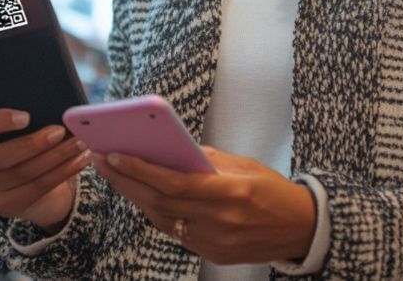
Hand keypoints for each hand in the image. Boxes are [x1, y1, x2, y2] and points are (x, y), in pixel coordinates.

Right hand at [0, 110, 91, 232]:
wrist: (40, 181)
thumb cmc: (36, 143)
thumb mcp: (32, 127)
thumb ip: (37, 115)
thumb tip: (59, 104)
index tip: (26, 117)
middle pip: (1, 155)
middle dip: (34, 143)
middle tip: (60, 131)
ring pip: (24, 172)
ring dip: (57, 156)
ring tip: (80, 143)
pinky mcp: (8, 204)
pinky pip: (39, 187)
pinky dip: (64, 171)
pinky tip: (81, 160)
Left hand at [91, 146, 315, 264]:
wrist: (302, 229)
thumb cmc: (274, 191)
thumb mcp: (245, 165)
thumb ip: (208, 159)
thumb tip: (171, 148)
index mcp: (231, 192)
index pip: (175, 182)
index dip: (142, 169)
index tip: (115, 154)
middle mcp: (220, 220)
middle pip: (160, 201)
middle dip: (126, 179)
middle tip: (101, 158)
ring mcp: (215, 241)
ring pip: (162, 218)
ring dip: (134, 195)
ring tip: (114, 173)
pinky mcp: (212, 255)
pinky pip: (175, 232)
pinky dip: (156, 212)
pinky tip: (141, 194)